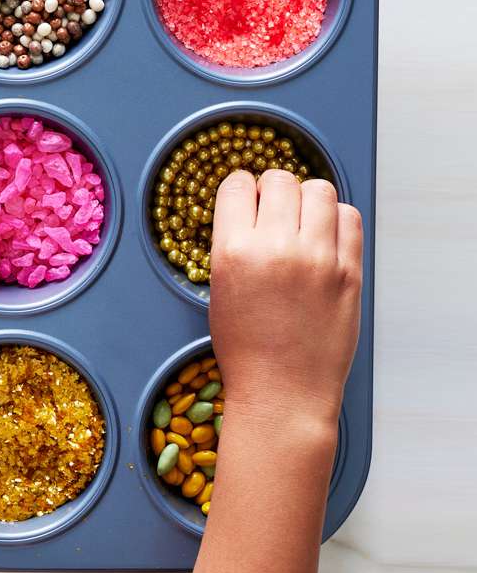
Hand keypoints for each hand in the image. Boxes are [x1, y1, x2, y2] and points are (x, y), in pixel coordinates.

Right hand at [208, 169, 362, 427]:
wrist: (283, 392)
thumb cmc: (246, 349)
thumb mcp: (220, 288)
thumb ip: (236, 243)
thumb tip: (254, 209)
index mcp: (234, 251)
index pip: (237, 185)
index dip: (240, 189)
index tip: (246, 199)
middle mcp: (277, 247)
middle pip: (279, 180)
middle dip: (272, 189)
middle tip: (273, 209)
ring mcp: (319, 258)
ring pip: (318, 190)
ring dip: (306, 198)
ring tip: (302, 220)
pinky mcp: (350, 271)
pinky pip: (349, 217)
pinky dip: (335, 218)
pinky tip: (324, 236)